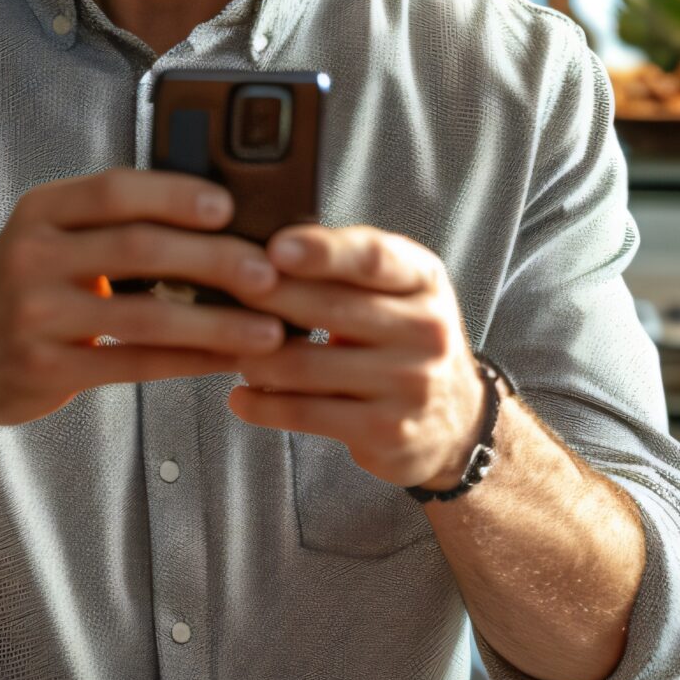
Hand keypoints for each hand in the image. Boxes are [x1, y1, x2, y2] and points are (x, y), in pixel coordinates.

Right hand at [0, 168, 284, 429]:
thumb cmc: (26, 292)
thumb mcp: (50, 241)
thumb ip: (111, 226)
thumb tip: (220, 216)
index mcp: (41, 211)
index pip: (115, 190)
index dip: (175, 194)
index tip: (230, 205)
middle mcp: (32, 256)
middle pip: (138, 249)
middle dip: (213, 260)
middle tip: (268, 272)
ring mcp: (35, 315)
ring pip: (143, 316)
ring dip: (215, 324)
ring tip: (268, 329)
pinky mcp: (44, 368)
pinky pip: (131, 364)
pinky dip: (187, 362)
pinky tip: (226, 360)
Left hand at [226, 224, 486, 491]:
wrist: (456, 421)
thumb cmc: (404, 340)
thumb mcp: (400, 292)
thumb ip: (349, 269)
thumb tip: (263, 252)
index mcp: (426, 281)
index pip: (373, 258)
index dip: (322, 251)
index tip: (274, 248)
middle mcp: (426, 330)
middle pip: (330, 310)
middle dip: (267, 299)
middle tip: (224, 293)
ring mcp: (409, 384)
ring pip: (306, 365)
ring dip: (255, 357)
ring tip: (230, 349)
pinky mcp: (386, 430)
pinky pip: (305, 413)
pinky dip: (262, 405)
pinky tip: (240, 397)